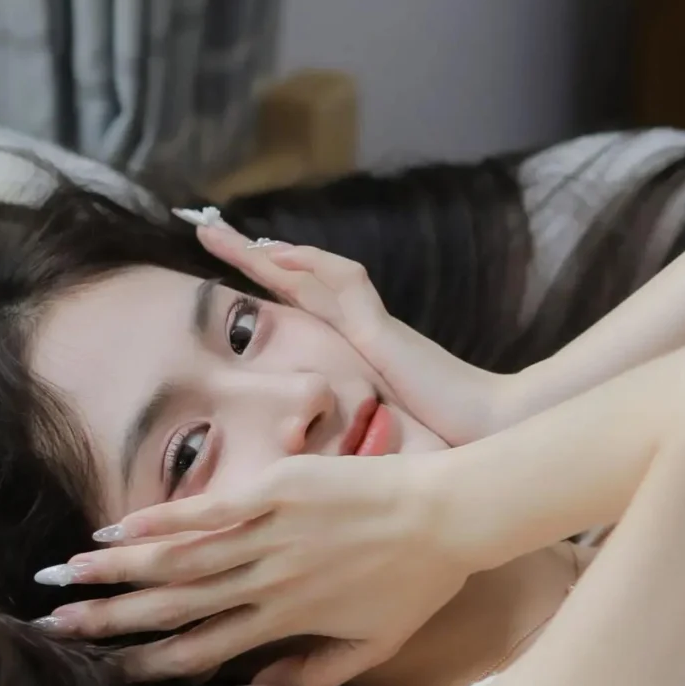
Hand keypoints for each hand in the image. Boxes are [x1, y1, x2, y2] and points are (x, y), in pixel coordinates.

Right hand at [37, 446, 470, 685]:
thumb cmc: (416, 582)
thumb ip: (310, 673)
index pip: (202, 651)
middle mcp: (267, 583)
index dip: (148, 662)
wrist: (449, 515)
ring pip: (179, 560)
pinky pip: (208, 511)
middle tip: (54, 624)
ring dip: (117, 569)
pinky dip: (160, 520)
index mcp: (286, 623)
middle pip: (174, 607)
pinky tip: (118, 528)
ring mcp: (269, 534)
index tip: (103, 671)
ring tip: (65, 574)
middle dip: (110, 618)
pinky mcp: (277, 490)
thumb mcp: (371, 647)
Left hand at [177, 212, 511, 447]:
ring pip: (311, 273)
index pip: (296, 307)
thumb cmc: (432, 456)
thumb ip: (330, 443)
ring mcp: (370, 329)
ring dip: (265, 253)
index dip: (260, 285)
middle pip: (295, 280)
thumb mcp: (361, 447)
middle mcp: (357, 332)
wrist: (482, 448)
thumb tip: (283, 457)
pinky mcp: (382, 334)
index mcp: (350, 354)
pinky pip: (343, 284)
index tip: (217, 272)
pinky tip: (273, 254)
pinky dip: (308, 264)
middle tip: (202, 229)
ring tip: (220, 234)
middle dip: (247, 256)